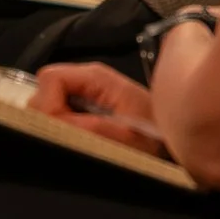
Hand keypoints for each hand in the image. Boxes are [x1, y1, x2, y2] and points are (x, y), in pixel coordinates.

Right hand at [30, 63, 162, 151]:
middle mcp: (85, 80)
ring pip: (47, 105)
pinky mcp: (83, 108)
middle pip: (43, 91)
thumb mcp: (125, 134)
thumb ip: (90, 126)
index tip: (58, 130)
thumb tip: (54, 123)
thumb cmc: (153, 134)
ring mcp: (83, 93)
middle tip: (71, 139)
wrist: (176, 137)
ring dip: (55, 126)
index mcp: (95, 77)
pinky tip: (78, 141)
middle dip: (48, 117)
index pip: (50, 78)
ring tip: (78, 141)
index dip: (47, 105)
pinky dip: (61, 130)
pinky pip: (58, 115)